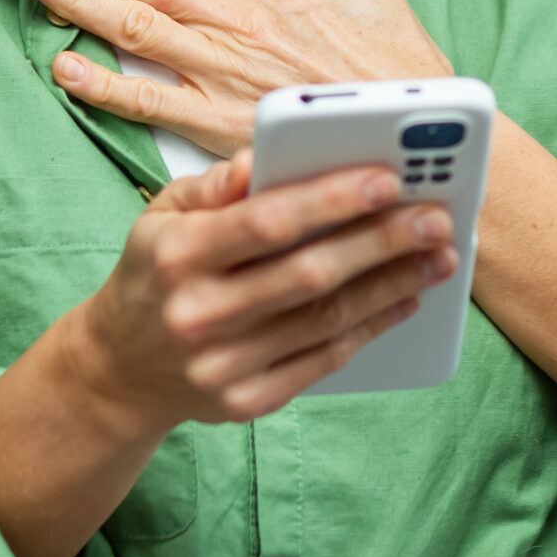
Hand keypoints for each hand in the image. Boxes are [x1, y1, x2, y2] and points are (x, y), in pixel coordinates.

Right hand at [62, 148, 458, 431]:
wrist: (117, 369)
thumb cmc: (156, 272)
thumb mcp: (164, 214)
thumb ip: (219, 184)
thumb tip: (265, 154)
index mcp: (178, 254)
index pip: (266, 222)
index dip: (331, 200)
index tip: (389, 178)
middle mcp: (198, 312)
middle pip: (309, 273)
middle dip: (383, 241)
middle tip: (436, 217)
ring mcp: (222, 364)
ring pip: (326, 320)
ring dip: (392, 284)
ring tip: (438, 256)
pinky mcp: (245, 402)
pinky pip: (323, 360)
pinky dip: (372, 327)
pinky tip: (405, 298)